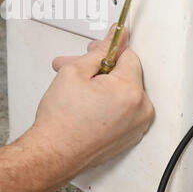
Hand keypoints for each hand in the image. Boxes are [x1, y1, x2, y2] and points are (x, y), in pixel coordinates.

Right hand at [33, 24, 153, 176]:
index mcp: (130, 91)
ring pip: (121, 91)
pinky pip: (122, 109)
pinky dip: (106, 102)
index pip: (128, 55)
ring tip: (75, 86)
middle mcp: (140, 110)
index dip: (107, 50)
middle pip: (124, 74)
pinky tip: (84, 101)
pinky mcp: (129, 136)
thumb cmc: (61, 120)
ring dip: (100, 84)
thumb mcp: (75, 71)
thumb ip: (100, 51)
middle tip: (76, 66)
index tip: (96, 50)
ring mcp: (136, 126)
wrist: (52, 154)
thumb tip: (116, 37)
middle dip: (98, 67)